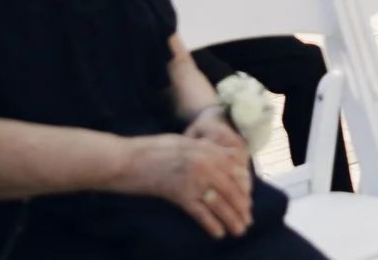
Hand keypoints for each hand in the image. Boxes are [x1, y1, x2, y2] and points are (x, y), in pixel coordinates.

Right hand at [121, 133, 256, 238]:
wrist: (129, 159)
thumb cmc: (154, 150)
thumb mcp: (186, 143)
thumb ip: (206, 152)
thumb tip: (224, 167)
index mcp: (208, 149)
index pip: (235, 172)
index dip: (243, 189)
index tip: (248, 203)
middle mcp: (205, 163)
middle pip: (231, 189)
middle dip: (241, 207)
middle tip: (247, 220)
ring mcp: (193, 179)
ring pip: (219, 202)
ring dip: (231, 218)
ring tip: (239, 230)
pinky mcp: (180, 194)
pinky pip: (201, 212)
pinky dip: (212, 224)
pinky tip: (218, 233)